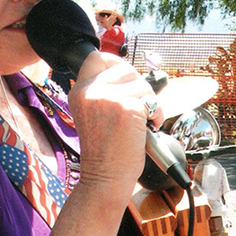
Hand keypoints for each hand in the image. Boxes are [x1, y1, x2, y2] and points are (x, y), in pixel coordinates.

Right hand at [68, 51, 162, 199]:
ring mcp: (108, 98)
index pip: (97, 57)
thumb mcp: (93, 115)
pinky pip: (151, 100)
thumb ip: (103, 93)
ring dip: (149, 102)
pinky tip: (147, 128)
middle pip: (125, 68)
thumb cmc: (105, 152)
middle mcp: (90, 91)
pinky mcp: (127, 107)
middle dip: (137, 85)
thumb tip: (128, 74)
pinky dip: (156, 114)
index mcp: (79, 92)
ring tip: (141, 123)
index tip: (125, 79)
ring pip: (142, 84)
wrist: (105, 177)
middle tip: (137, 107)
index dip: (115, 64)